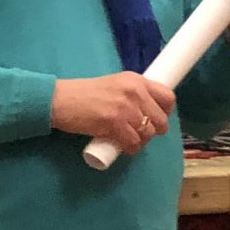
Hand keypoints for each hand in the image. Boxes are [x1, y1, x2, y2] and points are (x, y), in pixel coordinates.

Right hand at [51, 72, 174, 154]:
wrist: (61, 100)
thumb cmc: (85, 94)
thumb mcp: (114, 85)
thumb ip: (132, 94)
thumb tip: (149, 112)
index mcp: (136, 80)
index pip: (168, 96)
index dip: (165, 112)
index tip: (156, 118)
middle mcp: (134, 91)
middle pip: (161, 120)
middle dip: (153, 131)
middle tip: (139, 133)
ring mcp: (125, 107)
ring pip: (148, 134)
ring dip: (140, 141)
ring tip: (127, 139)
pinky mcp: (115, 123)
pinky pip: (133, 143)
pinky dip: (129, 149)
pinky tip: (121, 146)